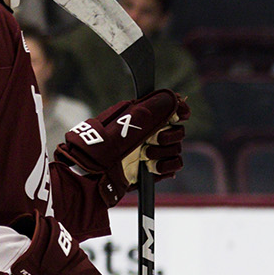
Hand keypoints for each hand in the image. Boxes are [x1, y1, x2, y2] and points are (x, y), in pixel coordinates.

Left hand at [57, 89, 188, 203]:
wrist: (93, 176)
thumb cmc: (104, 147)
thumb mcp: (127, 123)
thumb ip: (153, 109)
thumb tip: (175, 98)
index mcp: (141, 116)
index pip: (170, 108)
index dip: (179, 110)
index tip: (179, 116)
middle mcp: (148, 132)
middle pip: (177, 130)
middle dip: (167, 137)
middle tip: (151, 141)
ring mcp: (151, 151)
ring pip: (176, 148)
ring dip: (163, 153)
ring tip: (144, 157)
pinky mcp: (154, 169)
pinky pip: (175, 164)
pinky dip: (167, 166)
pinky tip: (152, 168)